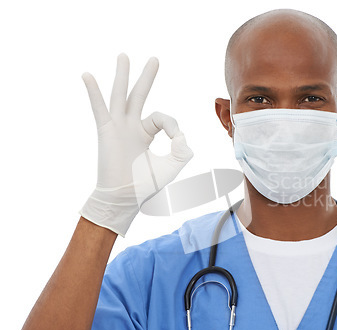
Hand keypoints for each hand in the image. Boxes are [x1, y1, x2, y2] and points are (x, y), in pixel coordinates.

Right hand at [79, 54, 192, 236]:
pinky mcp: (106, 131)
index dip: (173, 127)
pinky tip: (87, 75)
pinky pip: (100, 108)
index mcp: (146, 133)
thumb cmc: (145, 185)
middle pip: (140, 96)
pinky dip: (94, 92)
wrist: (124, 198)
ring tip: (124, 56)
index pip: (162, 118)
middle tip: (155, 59)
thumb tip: (182, 136)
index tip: (177, 141)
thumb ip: (182, 150)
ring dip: (122, 75)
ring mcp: (118, 127)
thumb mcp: (171, 166)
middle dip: (147, 77)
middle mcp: (131, 127)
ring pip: (121, 96)